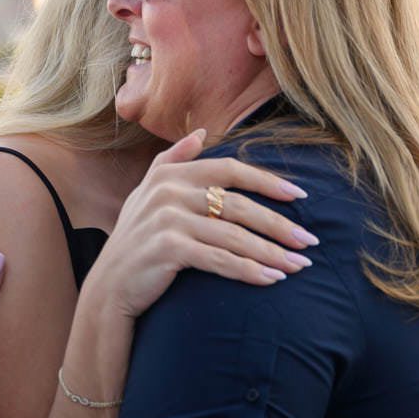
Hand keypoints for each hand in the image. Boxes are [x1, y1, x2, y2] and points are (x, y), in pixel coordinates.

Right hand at [86, 130, 317, 322]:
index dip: (267, 181)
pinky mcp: (167, 249)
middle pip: (238, 205)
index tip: (301, 195)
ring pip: (233, 235)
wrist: (109, 285)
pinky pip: (219, 259)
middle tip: (310, 239)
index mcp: (170, 174)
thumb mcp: (147, 193)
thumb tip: (201, 132)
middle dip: (278, 224)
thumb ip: (172, 159)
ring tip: (299, 265)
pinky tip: (272, 278)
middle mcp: (169, 192)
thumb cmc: (135, 239)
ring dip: (271, 252)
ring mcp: (167, 220)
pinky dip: (249, 270)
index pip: (230, 170)